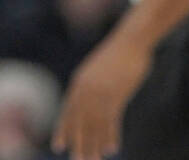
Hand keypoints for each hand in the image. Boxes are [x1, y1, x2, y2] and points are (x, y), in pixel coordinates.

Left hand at [52, 29, 152, 159]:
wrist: (130, 41)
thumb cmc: (116, 55)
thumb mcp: (98, 70)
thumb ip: (91, 84)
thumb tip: (89, 100)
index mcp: (79, 81)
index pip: (68, 110)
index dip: (63, 129)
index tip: (58, 146)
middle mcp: (86, 88)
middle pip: (79, 121)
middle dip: (78, 143)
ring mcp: (101, 91)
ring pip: (95, 123)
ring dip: (94, 144)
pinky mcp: (117, 93)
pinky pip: (112, 118)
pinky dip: (111, 135)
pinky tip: (112, 148)